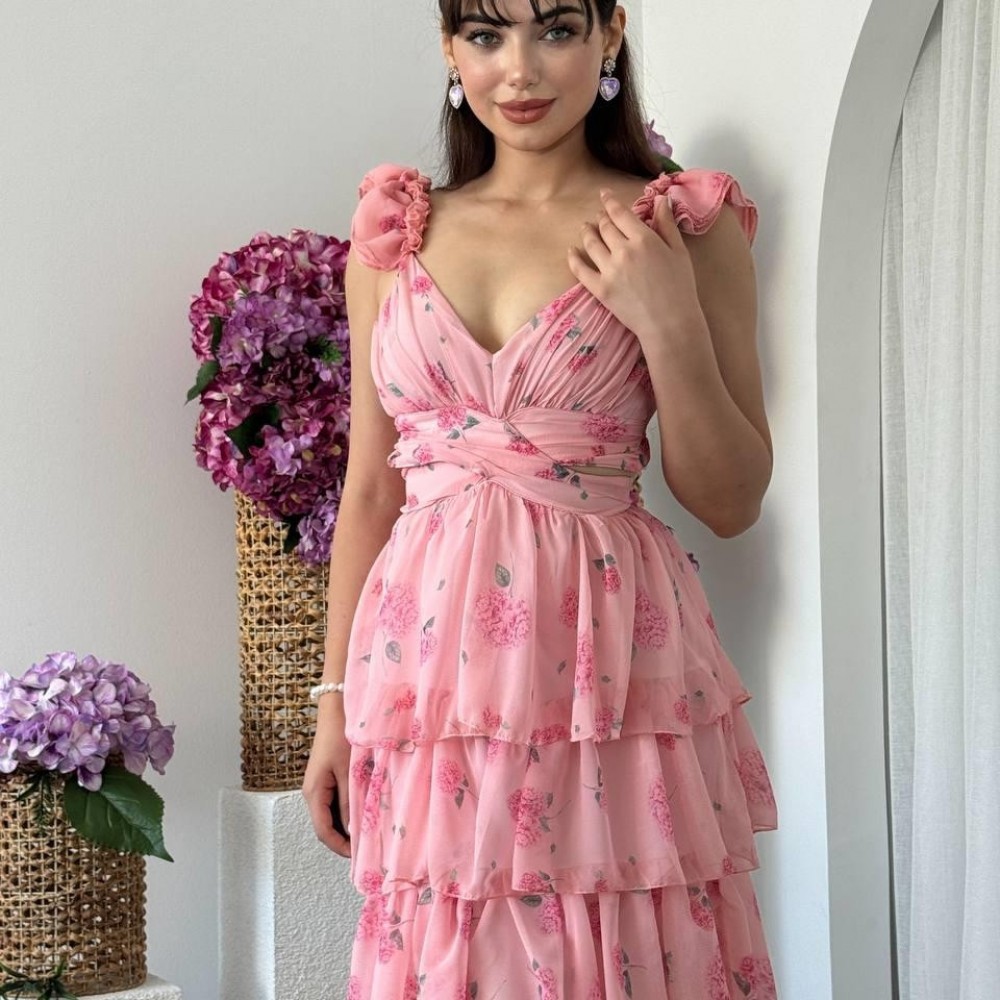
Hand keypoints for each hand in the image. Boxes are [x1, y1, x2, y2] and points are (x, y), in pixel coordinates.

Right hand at [302, 704, 352, 858]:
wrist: (336, 711)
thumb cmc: (341, 737)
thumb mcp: (348, 772)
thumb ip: (350, 802)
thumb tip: (353, 830)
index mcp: (314, 793)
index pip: (323, 831)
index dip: (339, 847)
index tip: (357, 856)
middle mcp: (313, 792)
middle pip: (325, 826)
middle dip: (343, 839)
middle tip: (366, 847)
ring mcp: (319, 786)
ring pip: (330, 815)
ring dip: (346, 825)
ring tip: (367, 832)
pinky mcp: (326, 779)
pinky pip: (334, 803)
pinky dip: (346, 811)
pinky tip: (362, 811)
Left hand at [567, 189, 704, 344]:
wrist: (670, 323)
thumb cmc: (680, 288)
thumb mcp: (679, 252)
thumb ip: (667, 224)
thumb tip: (661, 200)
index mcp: (644, 239)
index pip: (620, 213)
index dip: (610, 201)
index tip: (604, 194)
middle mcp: (623, 251)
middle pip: (605, 227)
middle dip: (601, 218)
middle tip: (599, 216)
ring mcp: (609, 270)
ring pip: (591, 243)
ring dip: (587, 232)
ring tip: (585, 228)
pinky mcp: (600, 289)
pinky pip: (580, 270)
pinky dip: (573, 258)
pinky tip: (571, 251)